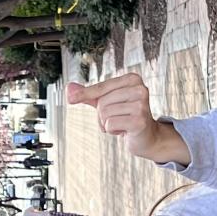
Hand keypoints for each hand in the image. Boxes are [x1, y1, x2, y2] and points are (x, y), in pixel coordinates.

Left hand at [66, 72, 184, 164]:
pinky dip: (112, 131)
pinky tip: (125, 130)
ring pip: (104, 114)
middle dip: (102, 114)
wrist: (147, 136)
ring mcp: (141, 105)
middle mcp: (140, 89)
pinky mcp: (139, 121)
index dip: (85, 95)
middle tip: (117, 118)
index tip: (70, 98)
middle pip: (101, 102)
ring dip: (107, 123)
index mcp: (132, 79)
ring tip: (121, 123)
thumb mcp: (106, 101)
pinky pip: (109, 125)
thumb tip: (69, 88)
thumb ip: (88, 94)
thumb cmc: (126, 115)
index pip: (100, 87)